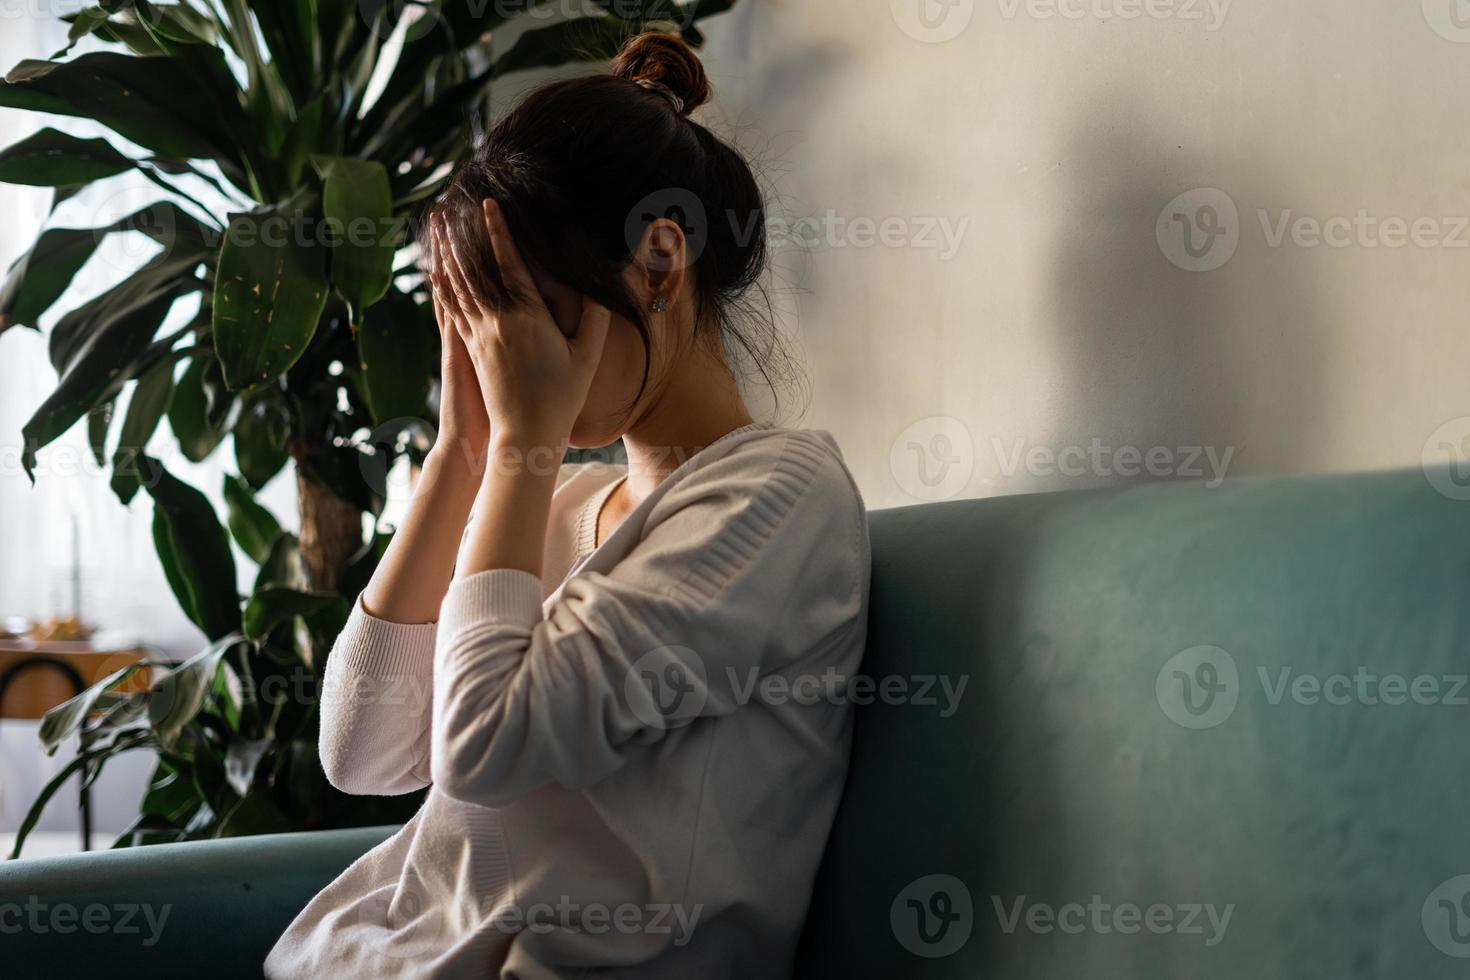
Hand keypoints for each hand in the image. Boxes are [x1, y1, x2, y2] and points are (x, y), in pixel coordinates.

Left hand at [431, 201, 609, 450]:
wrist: (527, 433)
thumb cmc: (563, 397)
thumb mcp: (589, 356)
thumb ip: (596, 318)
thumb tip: (605, 286)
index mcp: (529, 317)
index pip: (509, 264)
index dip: (498, 232)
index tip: (488, 206)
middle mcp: (498, 321)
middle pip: (474, 269)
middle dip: (460, 236)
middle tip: (446, 208)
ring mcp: (481, 335)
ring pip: (459, 286)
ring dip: (447, 255)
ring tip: (438, 230)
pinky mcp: (471, 350)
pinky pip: (454, 311)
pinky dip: (444, 289)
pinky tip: (436, 274)